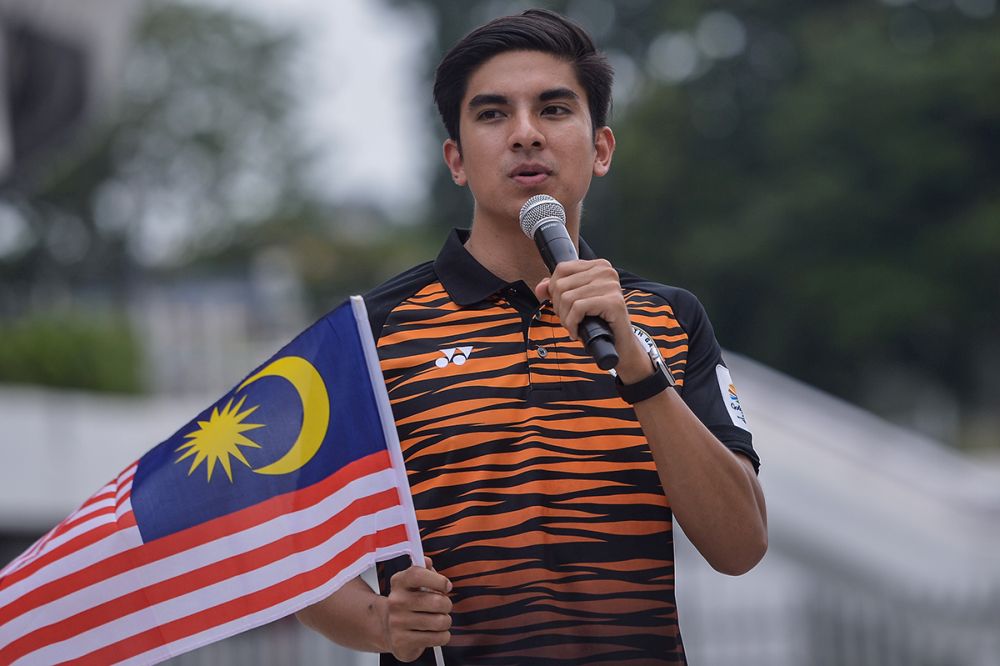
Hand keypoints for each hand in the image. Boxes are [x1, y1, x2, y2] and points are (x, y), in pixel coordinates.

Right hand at [385, 557, 452, 661]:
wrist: (388, 629)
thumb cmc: (409, 603)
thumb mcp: (414, 583)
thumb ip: (424, 570)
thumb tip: (427, 561)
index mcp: (399, 582)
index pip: (418, 574)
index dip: (438, 580)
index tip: (446, 586)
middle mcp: (396, 602)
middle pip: (436, 601)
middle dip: (447, 604)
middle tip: (444, 606)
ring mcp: (397, 623)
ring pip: (440, 621)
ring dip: (446, 621)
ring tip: (439, 620)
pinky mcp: (402, 642)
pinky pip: (438, 638)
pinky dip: (442, 636)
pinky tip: (435, 633)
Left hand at [534, 259, 649, 381]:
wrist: (618, 344)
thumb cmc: (596, 322)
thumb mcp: (573, 302)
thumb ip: (556, 290)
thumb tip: (540, 287)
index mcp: (598, 265)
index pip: (562, 269)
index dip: (554, 290)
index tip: (562, 306)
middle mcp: (606, 271)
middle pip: (561, 284)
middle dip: (559, 307)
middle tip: (570, 320)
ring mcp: (611, 285)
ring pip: (567, 298)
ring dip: (565, 318)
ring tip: (574, 326)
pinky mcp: (613, 301)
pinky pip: (578, 308)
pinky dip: (572, 324)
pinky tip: (577, 332)